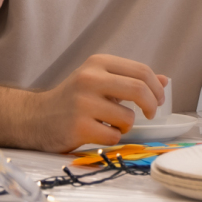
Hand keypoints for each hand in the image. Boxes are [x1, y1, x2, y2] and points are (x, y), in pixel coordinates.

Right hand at [27, 54, 166, 151]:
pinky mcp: (78, 126)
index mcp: (97, 63)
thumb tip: (165, 81)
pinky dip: (112, 137)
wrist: (36, 118)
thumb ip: (130, 79)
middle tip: (150, 114)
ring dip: (125, 125)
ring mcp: (83, 103)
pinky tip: (98, 132)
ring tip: (109, 123)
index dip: (156, 88)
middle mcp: (89, 78)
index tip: (157, 100)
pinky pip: (113, 136)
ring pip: (128, 118)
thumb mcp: (99, 81)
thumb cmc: (72, 99)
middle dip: (151, 105)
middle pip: (138, 89)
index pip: (140, 71)